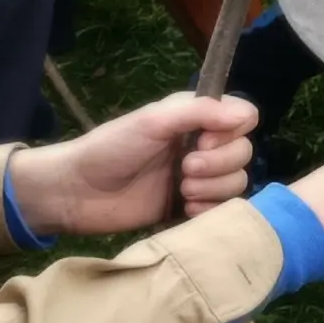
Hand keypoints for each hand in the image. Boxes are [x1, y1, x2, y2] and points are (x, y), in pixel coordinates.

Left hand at [6, 93, 257, 234]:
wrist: (77, 194)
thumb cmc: (111, 148)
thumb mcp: (153, 122)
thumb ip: (199, 113)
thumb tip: (246, 116)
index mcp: (195, 118)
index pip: (244, 117)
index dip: (232, 132)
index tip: (204, 140)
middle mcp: (201, 145)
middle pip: (243, 153)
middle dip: (218, 165)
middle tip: (184, 170)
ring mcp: (197, 179)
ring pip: (236, 183)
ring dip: (214, 189)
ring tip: (181, 192)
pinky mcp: (189, 208)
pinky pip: (221, 210)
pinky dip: (210, 210)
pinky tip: (186, 209)